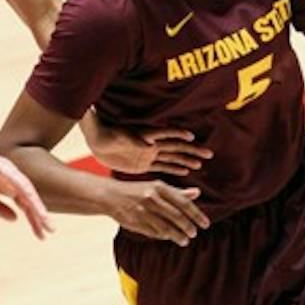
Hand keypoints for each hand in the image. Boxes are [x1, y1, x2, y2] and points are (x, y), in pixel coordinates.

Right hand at [0, 142, 52, 239]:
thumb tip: (16, 219)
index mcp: (10, 188)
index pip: (26, 206)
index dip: (34, 221)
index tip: (42, 236)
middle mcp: (14, 180)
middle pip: (31, 200)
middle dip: (41, 216)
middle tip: (51, 231)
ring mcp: (10, 172)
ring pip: (28, 191)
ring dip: (37, 205)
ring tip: (45, 219)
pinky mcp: (2, 166)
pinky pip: (16, 180)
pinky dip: (25, 190)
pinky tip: (32, 202)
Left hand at [82, 112, 212, 176]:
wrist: (96, 140)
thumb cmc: (103, 132)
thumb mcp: (112, 134)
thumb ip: (128, 138)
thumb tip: (145, 142)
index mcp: (144, 134)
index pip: (165, 133)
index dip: (177, 134)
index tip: (191, 136)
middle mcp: (150, 143)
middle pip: (175, 146)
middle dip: (191, 150)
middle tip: (208, 153)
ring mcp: (148, 153)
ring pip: (171, 157)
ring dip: (186, 160)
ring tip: (200, 164)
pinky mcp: (143, 163)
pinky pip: (162, 165)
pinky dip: (173, 168)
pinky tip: (185, 171)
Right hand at [103, 180, 209, 245]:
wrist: (111, 196)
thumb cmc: (138, 191)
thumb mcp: (157, 187)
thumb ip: (177, 192)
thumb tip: (197, 193)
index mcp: (159, 187)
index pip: (184, 202)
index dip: (197, 215)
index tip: (205, 224)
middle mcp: (152, 198)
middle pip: (177, 217)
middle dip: (188, 228)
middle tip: (194, 233)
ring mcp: (143, 211)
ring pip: (166, 228)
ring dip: (178, 236)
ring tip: (185, 240)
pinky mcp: (136, 223)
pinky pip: (154, 233)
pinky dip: (164, 236)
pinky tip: (169, 237)